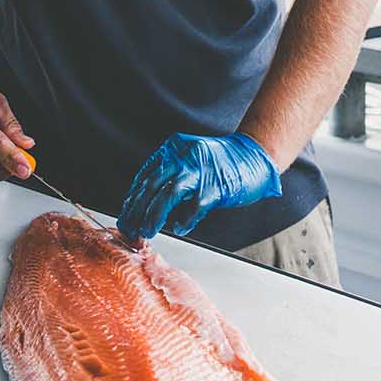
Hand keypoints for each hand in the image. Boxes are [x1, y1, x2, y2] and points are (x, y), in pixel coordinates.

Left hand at [117, 132, 281, 241]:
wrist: (253, 156)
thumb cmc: (221, 163)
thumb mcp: (189, 159)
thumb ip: (170, 175)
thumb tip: (145, 204)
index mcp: (174, 149)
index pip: (145, 176)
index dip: (133, 199)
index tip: (126, 216)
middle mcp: (184, 156)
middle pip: (151, 185)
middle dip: (136, 210)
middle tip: (130, 228)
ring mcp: (200, 171)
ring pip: (168, 195)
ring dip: (154, 216)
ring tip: (147, 231)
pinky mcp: (216, 186)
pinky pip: (193, 207)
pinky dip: (184, 220)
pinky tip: (179, 228)